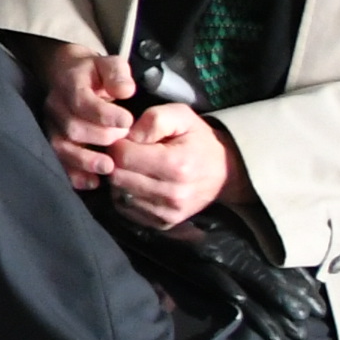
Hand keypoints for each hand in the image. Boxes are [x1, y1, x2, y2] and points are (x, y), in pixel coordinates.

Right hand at [29, 39, 136, 185]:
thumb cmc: (96, 74)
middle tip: (124, 139)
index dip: (104, 114)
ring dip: (85, 160)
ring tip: (109, 167)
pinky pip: (58, 161)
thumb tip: (125, 90)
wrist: (69, 75)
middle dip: (101, 137)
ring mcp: (50, 125)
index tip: (128, 121)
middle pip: (72, 127)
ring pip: (61, 147)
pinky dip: (74, 175)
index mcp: (69, 83)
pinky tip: (93, 182)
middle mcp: (55, 105)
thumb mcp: (110, 64)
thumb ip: (118, 74)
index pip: (81, 100)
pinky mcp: (52, 141)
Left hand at [99, 103, 243, 229]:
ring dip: (120, 179)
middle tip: (125, 152)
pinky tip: (137, 182)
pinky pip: (128, 210)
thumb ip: (153, 120)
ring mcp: (168, 213)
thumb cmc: (198, 139)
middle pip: (118, 178)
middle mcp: (172, 194)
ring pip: (120, 195)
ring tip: (133, 167)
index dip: (117, 144)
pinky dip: (126, 195)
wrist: (224, 171)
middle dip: (114, 162)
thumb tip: (127, 136)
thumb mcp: (180, 116)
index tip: (124, 138)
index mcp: (175, 165)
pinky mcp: (164, 223)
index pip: (124, 157)